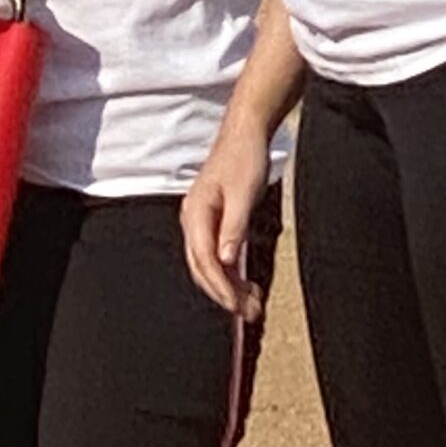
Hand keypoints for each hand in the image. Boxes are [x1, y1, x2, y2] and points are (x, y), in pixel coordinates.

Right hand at [181, 123, 270, 320]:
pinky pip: (217, 254)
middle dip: (224, 293)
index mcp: (196, 214)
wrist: (245, 133)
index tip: (236, 306)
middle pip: (203, 267)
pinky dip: (231, 271)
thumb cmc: (244, 158)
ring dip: (229, 286)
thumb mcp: (243, 194)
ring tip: (251, 304)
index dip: (220, 287)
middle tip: (249, 313)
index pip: (204, 260)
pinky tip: (245, 283)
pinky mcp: (213, 221)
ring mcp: (201, 221)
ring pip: (210, 264)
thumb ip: (234, 227)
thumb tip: (226, 259)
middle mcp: (193, 220)